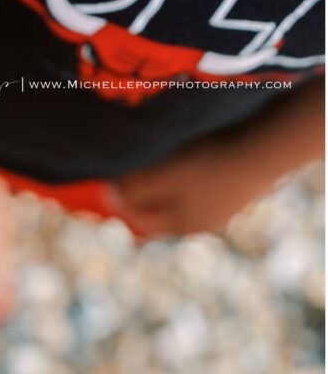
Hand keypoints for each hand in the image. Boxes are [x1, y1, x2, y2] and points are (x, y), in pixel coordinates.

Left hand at [108, 136, 270, 236]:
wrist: (268, 148)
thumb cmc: (212, 164)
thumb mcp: (166, 175)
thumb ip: (136, 187)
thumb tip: (109, 194)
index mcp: (179, 225)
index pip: (140, 219)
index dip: (121, 201)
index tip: (107, 181)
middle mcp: (201, 223)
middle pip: (161, 212)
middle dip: (143, 196)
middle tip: (127, 175)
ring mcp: (222, 208)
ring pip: (184, 200)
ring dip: (167, 186)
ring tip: (155, 165)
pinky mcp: (238, 189)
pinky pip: (204, 187)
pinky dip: (191, 177)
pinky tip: (191, 158)